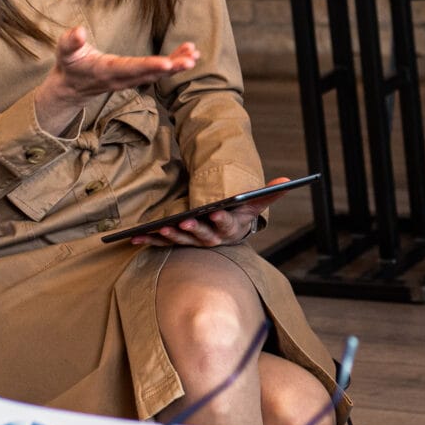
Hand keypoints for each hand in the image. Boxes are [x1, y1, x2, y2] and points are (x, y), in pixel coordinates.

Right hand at [36, 25, 199, 130]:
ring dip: (177, 65)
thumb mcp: (65, 51)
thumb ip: (71, 41)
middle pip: (150, 74)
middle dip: (172, 68)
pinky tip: (189, 55)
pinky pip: (157, 72)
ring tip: (194, 55)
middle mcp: (122, 79)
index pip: (130, 68)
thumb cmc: (70, 65)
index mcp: (106, 71)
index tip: (168, 64)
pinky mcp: (136, 77)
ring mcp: (130, 80)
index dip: (149, 66)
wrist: (72, 86)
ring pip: (157, 74)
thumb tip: (79, 31)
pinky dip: (174, 63)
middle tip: (191, 60)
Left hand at [134, 175, 294, 246]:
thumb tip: (288, 180)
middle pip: (202, 235)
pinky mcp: (179, 242)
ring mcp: (193, 242)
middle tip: (185, 221)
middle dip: (193, 228)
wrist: (229, 233)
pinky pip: (163, 243)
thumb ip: (270, 193)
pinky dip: (150, 241)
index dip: (220, 218)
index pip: (226, 223)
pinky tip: (136, 238)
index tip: (215, 210)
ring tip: (159, 228)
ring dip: (170, 235)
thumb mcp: (256, 203)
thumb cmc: (240, 213)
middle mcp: (211, 239)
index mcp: (230, 229)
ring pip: (181, 240)